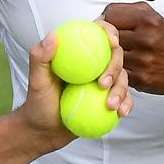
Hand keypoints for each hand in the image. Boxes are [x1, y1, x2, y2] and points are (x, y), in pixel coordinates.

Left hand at [19, 20, 131, 152]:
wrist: (45, 131)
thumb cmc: (38, 102)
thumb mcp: (36, 80)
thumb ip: (40, 57)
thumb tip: (53, 36)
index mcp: (78, 52)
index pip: (97, 34)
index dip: (108, 31)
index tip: (110, 42)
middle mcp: (93, 64)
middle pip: (115, 55)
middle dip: (115, 66)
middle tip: (103, 84)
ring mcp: (103, 82)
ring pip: (122, 77)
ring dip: (122, 89)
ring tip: (110, 105)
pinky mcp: (109, 98)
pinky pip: (124, 98)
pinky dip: (126, 103)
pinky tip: (122, 112)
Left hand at [102, 2, 163, 95]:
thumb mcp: (154, 18)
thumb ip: (128, 12)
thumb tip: (101, 17)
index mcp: (148, 19)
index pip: (110, 14)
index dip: (107, 20)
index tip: (109, 26)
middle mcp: (146, 38)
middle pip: (107, 34)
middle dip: (106, 38)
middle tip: (111, 42)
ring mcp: (143, 60)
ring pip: (110, 55)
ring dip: (111, 56)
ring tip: (119, 55)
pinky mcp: (142, 79)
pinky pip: (118, 72)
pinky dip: (119, 71)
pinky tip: (126, 68)